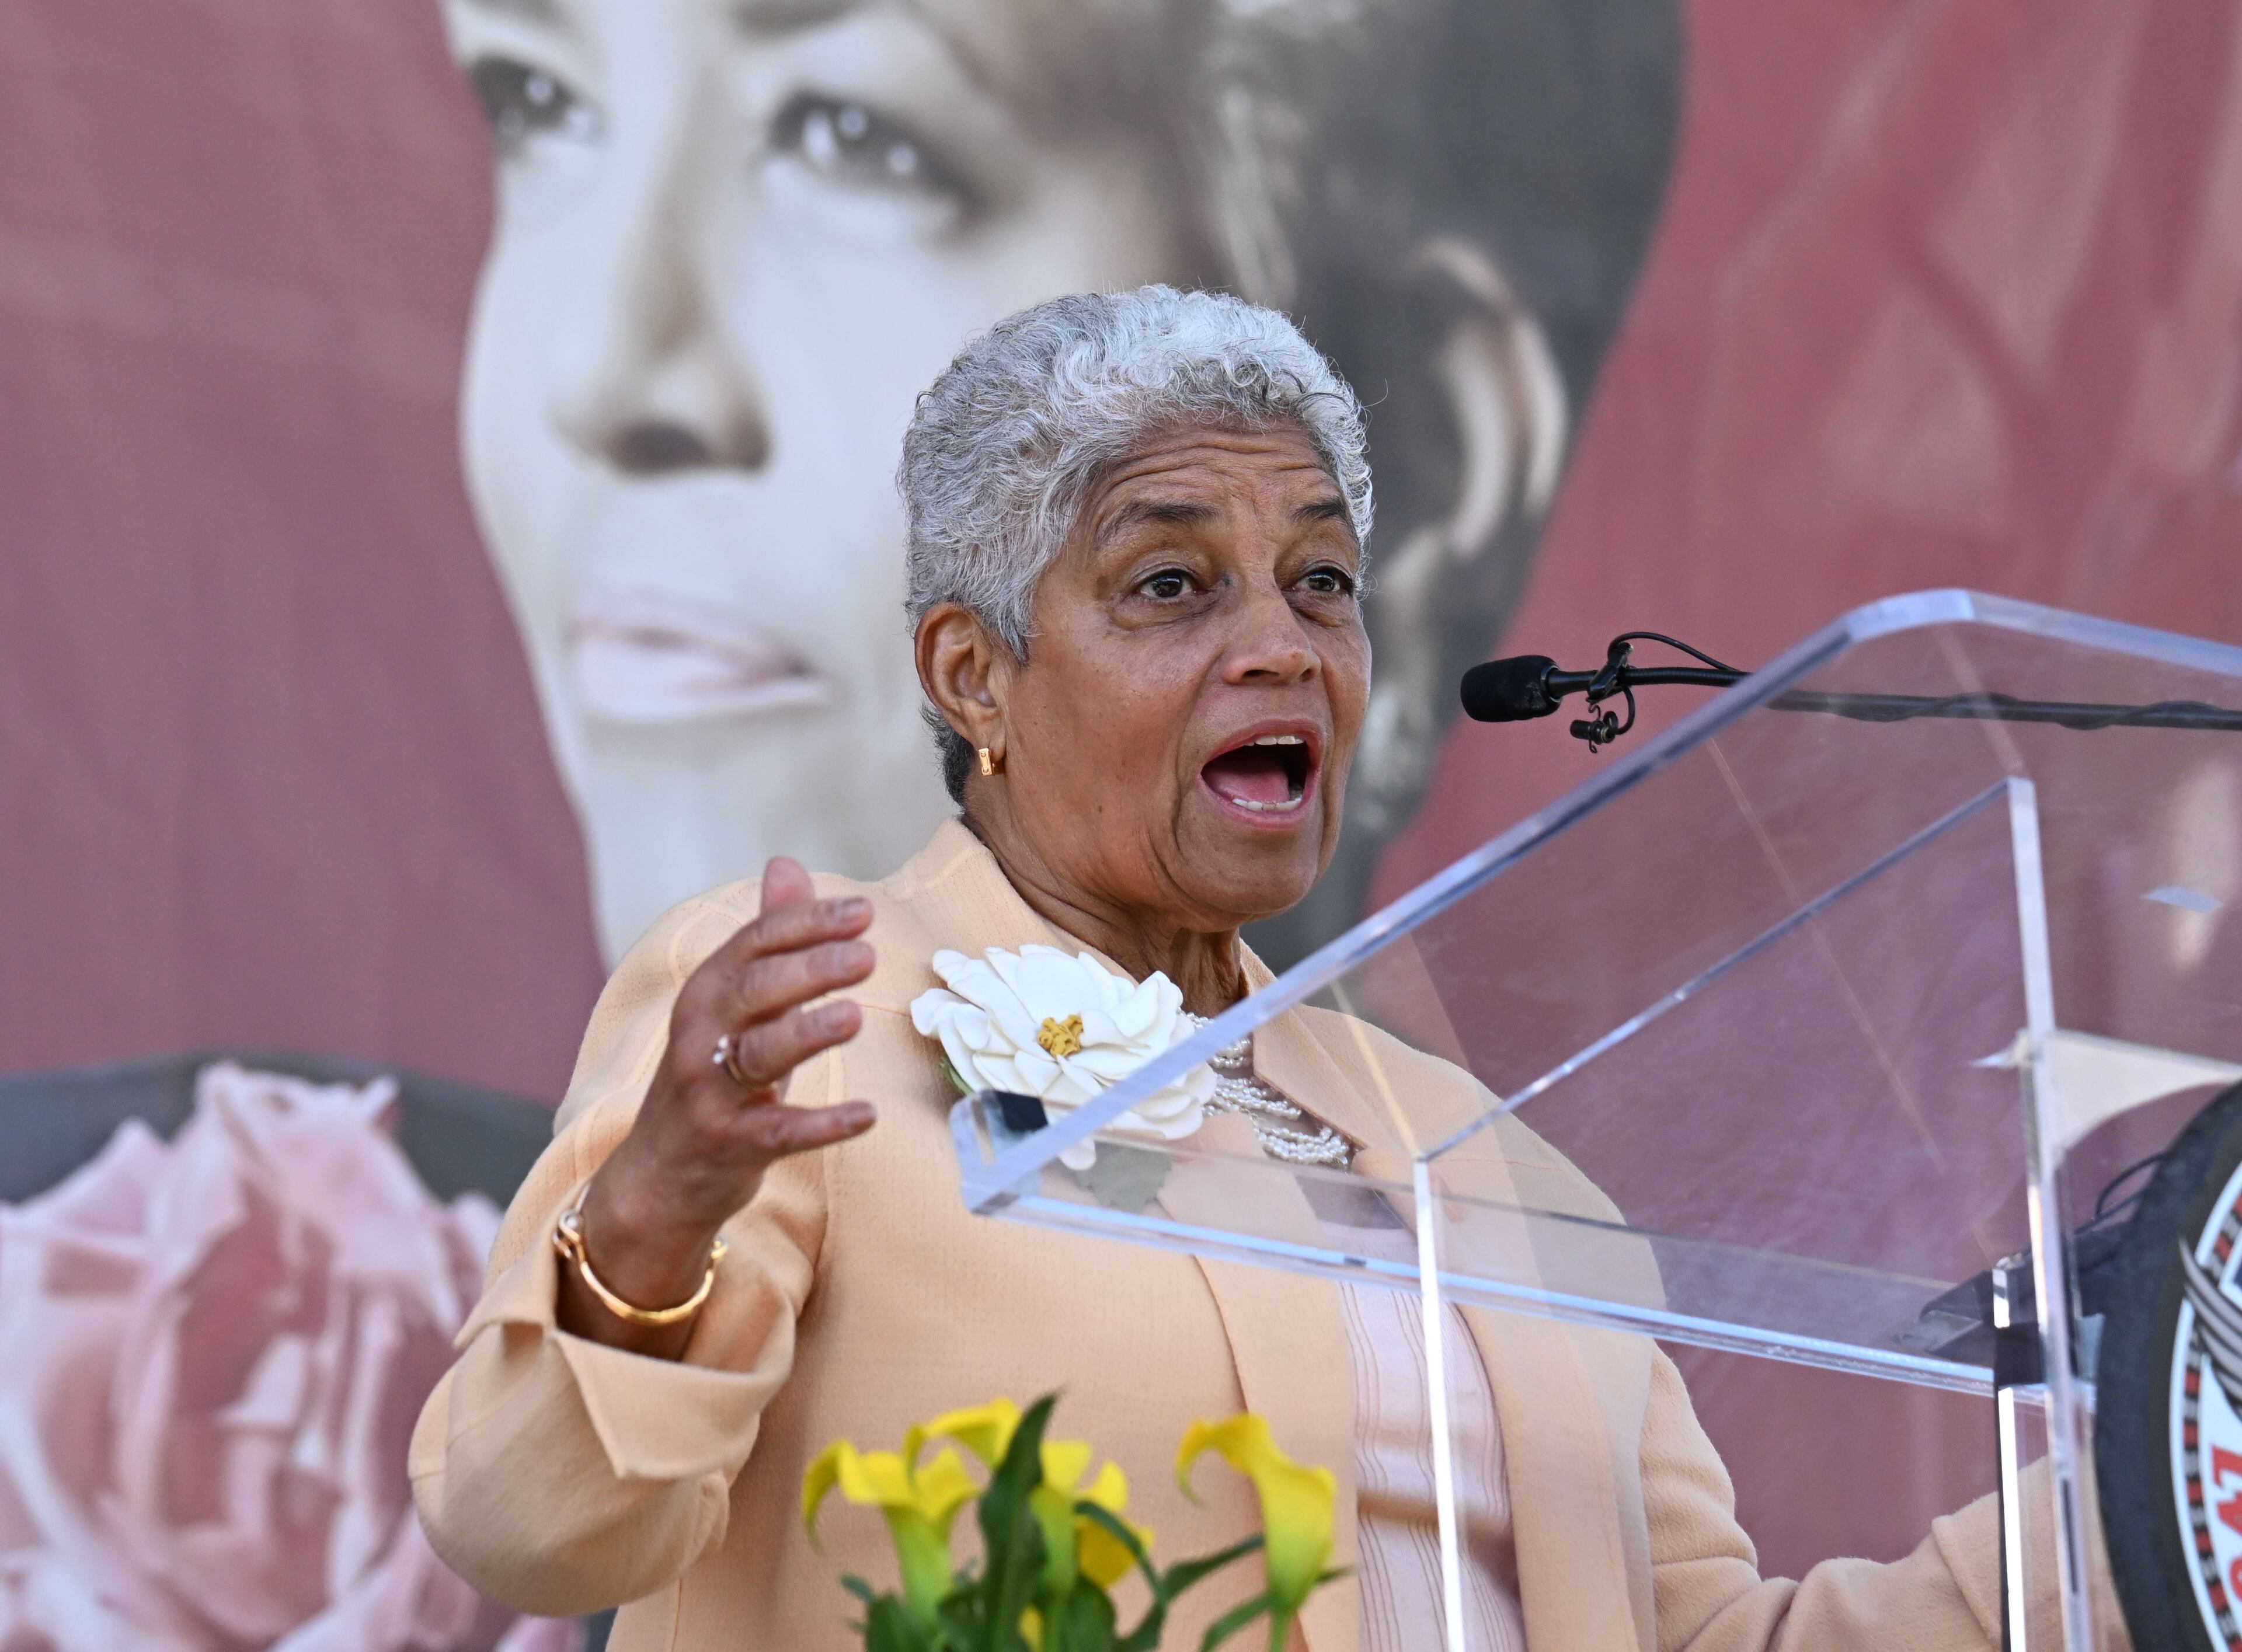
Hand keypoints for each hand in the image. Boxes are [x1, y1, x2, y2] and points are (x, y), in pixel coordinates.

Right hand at [559, 857, 877, 1354]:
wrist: (660, 1175)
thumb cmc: (712, 1076)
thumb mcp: (736, 1005)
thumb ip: (768, 939)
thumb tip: (786, 864)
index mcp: (706, 993)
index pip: (755, 943)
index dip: (806, 923)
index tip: (862, 912)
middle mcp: (700, 1036)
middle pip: (754, 991)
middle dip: (809, 969)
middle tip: (867, 955)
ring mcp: (710, 1092)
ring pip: (758, 1055)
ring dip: (806, 1034)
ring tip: (855, 1018)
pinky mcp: (728, 1144)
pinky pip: (779, 1131)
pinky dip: (822, 1125)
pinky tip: (867, 1115)